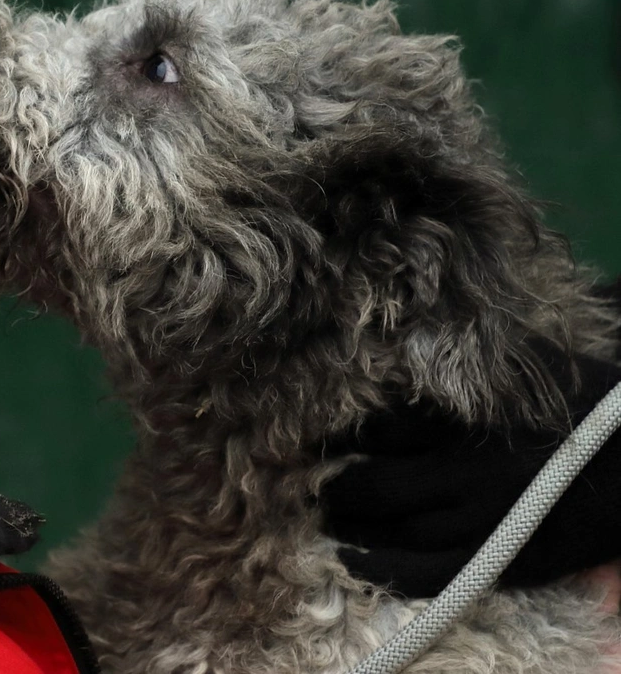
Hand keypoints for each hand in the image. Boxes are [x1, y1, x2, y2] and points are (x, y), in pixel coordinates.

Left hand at [318, 348, 620, 597]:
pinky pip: (435, 575)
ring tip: (325, 519)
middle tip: (309, 481)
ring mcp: (492, 523)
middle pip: (381, 486)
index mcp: (475, 421)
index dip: (339, 435)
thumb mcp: (531, 364)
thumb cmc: (592, 399)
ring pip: (400, 533)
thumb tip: (413, 324)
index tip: (309, 435)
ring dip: (352, 528)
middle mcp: (475, 474)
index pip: (382, 430)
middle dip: (337, 487)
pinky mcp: (511, 561)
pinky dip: (387, 571)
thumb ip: (472, 354)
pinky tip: (355, 561)